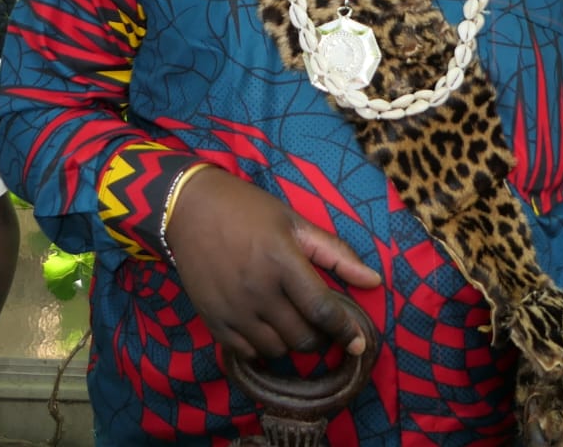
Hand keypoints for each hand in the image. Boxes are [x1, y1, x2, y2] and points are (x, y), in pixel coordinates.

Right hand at [162, 167, 381, 361]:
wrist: (188, 209)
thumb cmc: (247, 210)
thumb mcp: (293, 221)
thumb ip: (335, 253)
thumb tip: (374, 281)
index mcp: (282, 261)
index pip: (322, 310)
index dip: (344, 331)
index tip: (356, 342)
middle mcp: (258, 290)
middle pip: (302, 337)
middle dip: (319, 337)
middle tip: (318, 324)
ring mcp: (233, 309)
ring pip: (276, 350)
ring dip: (291, 343)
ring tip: (290, 321)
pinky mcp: (213, 321)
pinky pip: (247, 353)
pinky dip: (262, 347)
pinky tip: (265, 326)